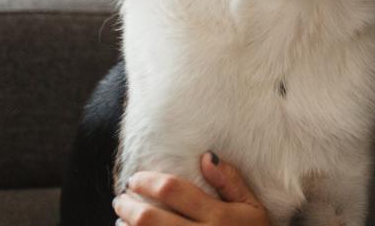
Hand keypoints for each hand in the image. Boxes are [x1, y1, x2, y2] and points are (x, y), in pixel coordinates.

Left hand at [113, 152, 268, 225]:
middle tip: (121, 198)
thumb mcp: (253, 207)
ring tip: (123, 218)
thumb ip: (231, 181)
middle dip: (129, 205)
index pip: (173, 190)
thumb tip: (206, 156)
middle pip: (150, 218)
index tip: (135, 179)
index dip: (148, 182)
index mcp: (219, 216)